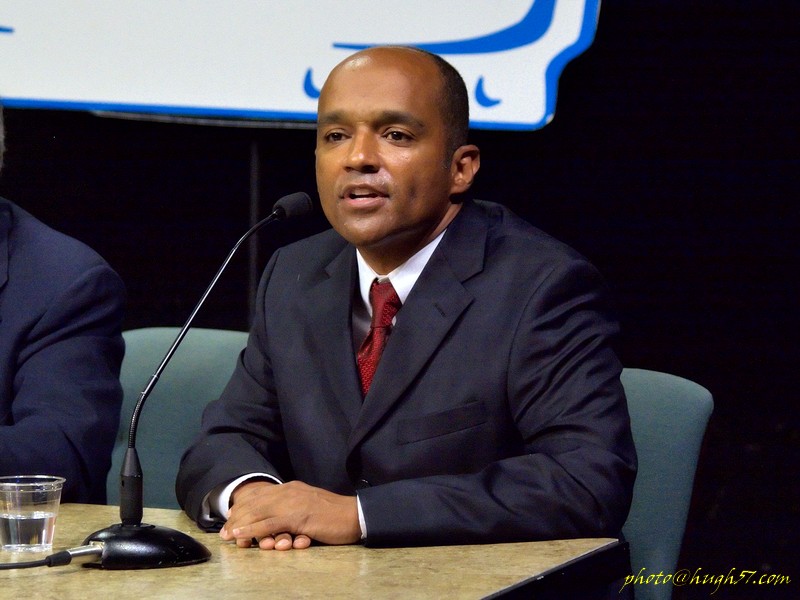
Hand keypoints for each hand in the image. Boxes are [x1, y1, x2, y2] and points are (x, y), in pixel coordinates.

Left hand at [219, 480, 360, 550]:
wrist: (354, 515)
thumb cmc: (334, 516)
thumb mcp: (309, 506)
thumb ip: (293, 509)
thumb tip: (278, 520)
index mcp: (292, 488)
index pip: (261, 495)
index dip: (244, 507)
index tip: (232, 518)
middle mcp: (289, 491)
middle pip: (255, 502)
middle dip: (237, 516)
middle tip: (223, 530)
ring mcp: (293, 503)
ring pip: (258, 512)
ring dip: (239, 524)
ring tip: (227, 535)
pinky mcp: (297, 516)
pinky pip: (268, 523)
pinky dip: (251, 530)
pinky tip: (240, 535)